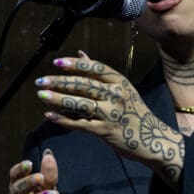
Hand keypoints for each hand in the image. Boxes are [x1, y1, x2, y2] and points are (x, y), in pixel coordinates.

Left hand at [36, 52, 184, 185]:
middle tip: (40, 81)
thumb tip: (80, 54)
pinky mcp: (105, 131)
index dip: (74, 65)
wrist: (152, 139)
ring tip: (41, 95)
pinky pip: (81, 124)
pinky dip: (64, 120)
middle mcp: (116, 95)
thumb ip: (100, 73)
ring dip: (58, 99)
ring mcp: (111, 113)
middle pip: (84, 85)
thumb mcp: (122, 89)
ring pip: (80, 103)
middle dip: (60, 82)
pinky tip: (50, 115)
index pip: (94, 68)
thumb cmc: (134, 112)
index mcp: (120, 82)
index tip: (56, 63)